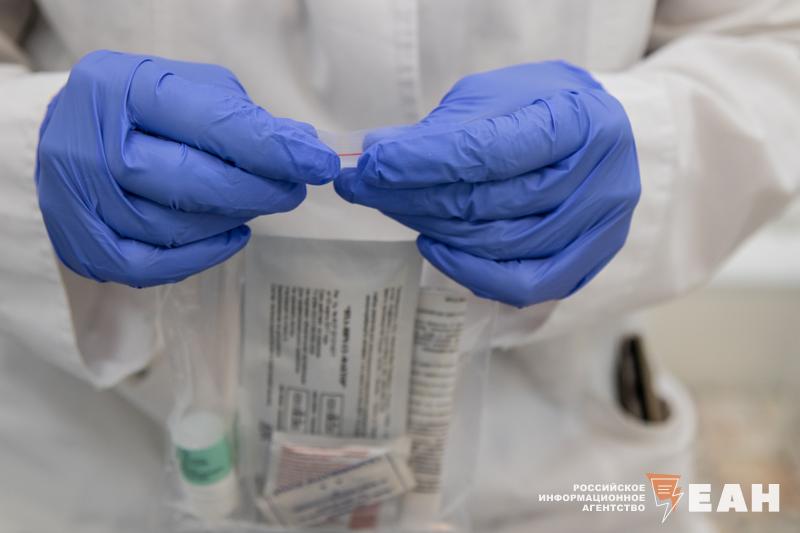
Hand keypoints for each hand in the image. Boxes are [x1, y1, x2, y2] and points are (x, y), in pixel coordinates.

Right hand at [36, 50, 337, 286]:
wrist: (71, 137)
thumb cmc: (143, 112)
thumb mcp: (188, 91)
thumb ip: (243, 116)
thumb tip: (303, 147)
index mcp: (118, 88)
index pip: (208, 123)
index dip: (270, 149)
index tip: (318, 163)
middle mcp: (88, 144)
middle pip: (191, 182)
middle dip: (258, 190)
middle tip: (293, 190)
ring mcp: (79, 200)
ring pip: (176, 227)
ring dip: (232, 218)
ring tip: (254, 201)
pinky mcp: (82, 246)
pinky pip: (155, 266)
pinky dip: (204, 255)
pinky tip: (232, 234)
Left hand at [335, 61, 639, 306]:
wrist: (600, 134)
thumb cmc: (542, 108)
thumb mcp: (495, 97)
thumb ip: (442, 128)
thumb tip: (374, 154)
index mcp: (581, 119)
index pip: (490, 151)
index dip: (423, 162)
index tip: (371, 165)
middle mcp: (600, 178)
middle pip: (490, 202)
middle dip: (414, 196)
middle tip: (365, 187)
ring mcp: (599, 228)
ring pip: (498, 244)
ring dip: (431, 227)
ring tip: (393, 207)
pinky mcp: (588, 263)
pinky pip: (522, 285)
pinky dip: (469, 271)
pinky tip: (433, 246)